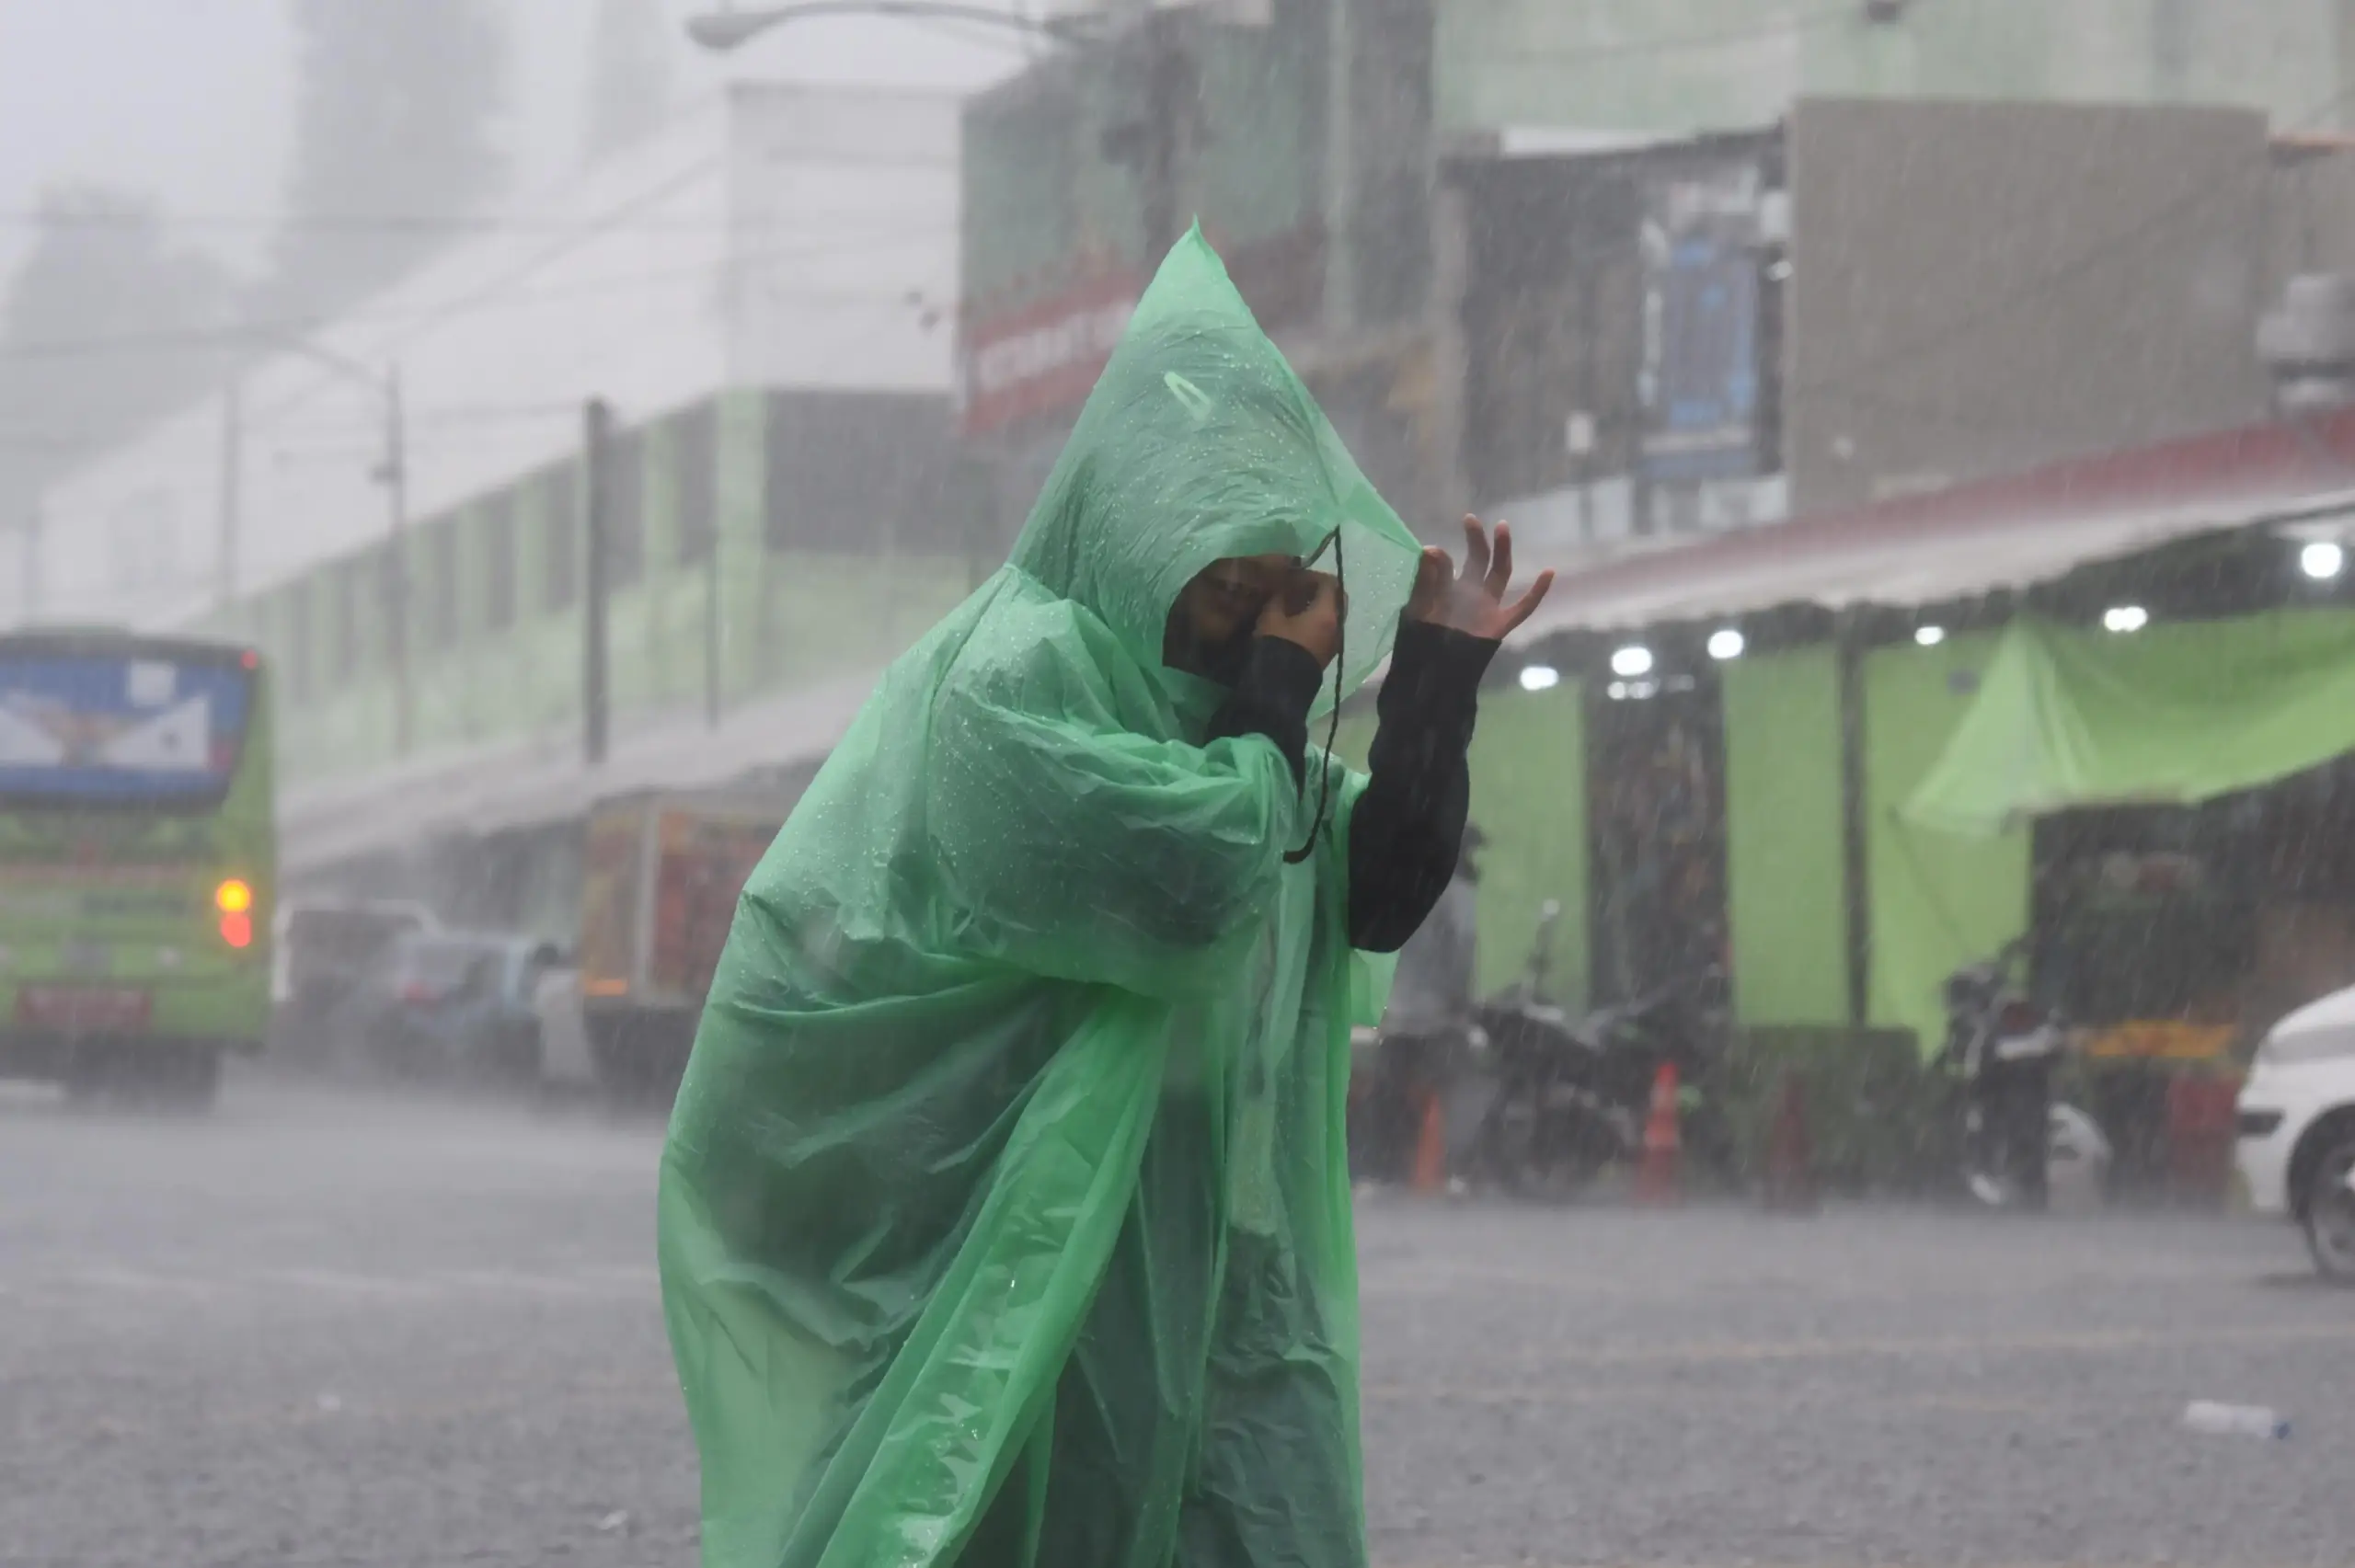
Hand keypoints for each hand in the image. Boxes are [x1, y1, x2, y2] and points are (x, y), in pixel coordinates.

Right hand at [1257, 569, 1343, 668]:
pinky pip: (1328, 628)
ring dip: (1318, 605)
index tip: (1295, 577)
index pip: (1330, 583)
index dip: (1312, 576)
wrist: (1280, 686)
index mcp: (1328, 613)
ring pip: (1333, 614)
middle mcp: (1338, 625)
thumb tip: (1283, 589)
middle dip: (1319, 590)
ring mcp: (1335, 641)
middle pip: (1337, 597)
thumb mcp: (1271, 617)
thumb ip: (1279, 597)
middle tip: (1298, 589)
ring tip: (1295, 606)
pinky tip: (1297, 622)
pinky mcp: (1329, 653)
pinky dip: (1317, 620)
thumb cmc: (1278, 646)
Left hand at [1406, 516, 1554, 639]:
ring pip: (1500, 573)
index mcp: (1446, 588)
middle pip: (1478, 559)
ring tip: (1501, 527)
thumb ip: (1424, 580)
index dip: (1440, 558)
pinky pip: (1523, 608)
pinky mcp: (1499, 625)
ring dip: (1502, 551)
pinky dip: (1537, 592)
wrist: (1430, 674)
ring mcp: (1487, 607)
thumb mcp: (1417, 608)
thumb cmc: (1419, 641)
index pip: (1447, 565)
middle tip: (1469, 519)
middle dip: (1476, 540)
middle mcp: (1469, 593)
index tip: (1432, 552)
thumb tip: (1431, 549)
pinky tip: (1549, 572)